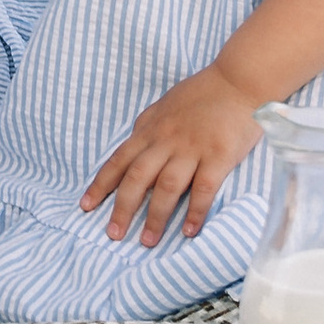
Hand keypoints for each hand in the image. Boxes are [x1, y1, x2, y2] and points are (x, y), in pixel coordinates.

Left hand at [80, 65, 263, 246]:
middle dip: (122, 207)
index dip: (101, 184)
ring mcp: (192, 148)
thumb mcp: (164, 105)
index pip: (119, 160)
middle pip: (138, 177)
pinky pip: (204, 188)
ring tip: (147, 241)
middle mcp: (166, 140)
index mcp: (150, 129)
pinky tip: (189, 231)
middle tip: (112, 234)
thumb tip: (132, 146)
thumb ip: (148, 128)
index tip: (86, 206)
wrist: (237, 81)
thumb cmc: (201, 94)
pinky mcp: (219, 156)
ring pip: (167, 186)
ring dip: (155, 216)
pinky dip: (195, 211)